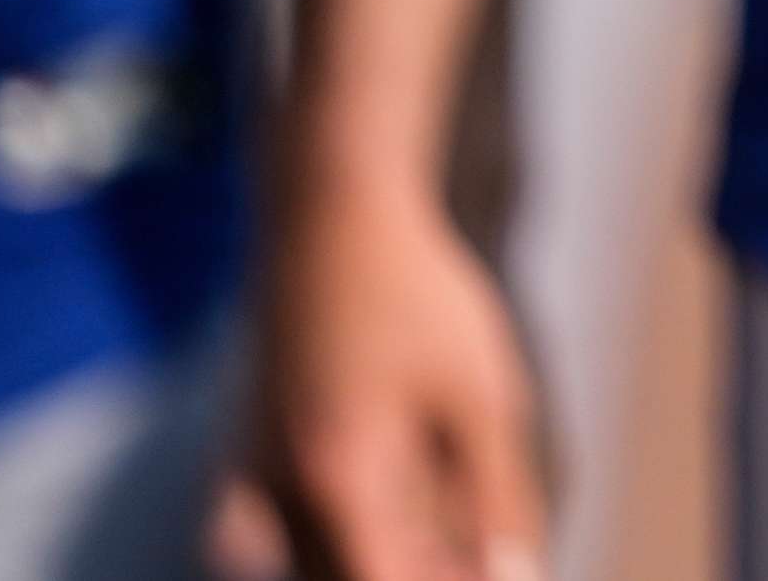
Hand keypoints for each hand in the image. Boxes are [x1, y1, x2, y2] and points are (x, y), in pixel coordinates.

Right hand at [253, 171, 546, 580]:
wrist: (328, 221)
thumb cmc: (413, 298)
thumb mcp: (481, 393)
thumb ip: (498, 495)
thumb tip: (517, 574)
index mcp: (336, 482)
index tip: (493, 567)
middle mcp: (275, 497)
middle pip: (349, 577)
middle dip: (422, 570)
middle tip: (486, 547)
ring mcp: (250, 484)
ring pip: (320, 564)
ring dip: (388, 555)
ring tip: (460, 532)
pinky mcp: (249, 468)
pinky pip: (297, 536)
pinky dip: (355, 535)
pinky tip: (410, 510)